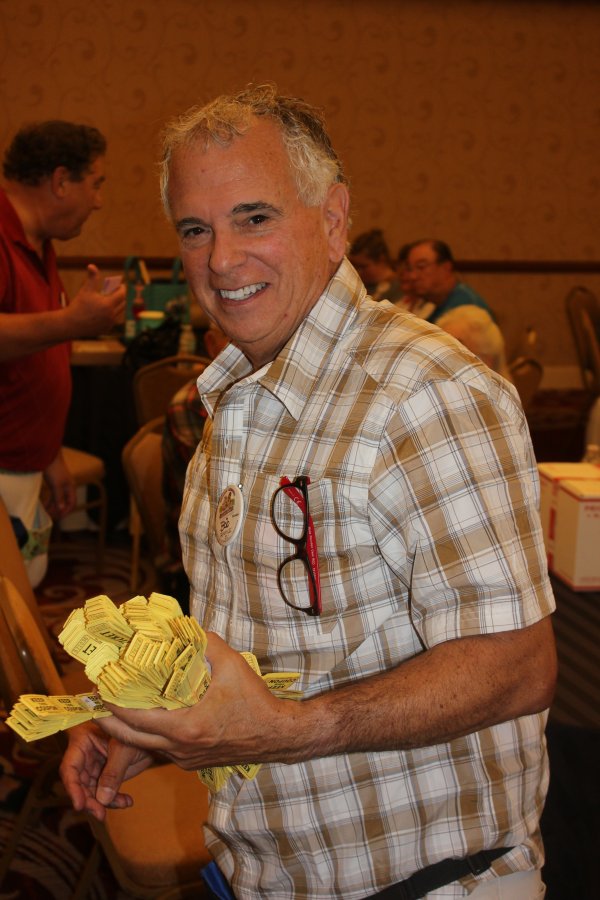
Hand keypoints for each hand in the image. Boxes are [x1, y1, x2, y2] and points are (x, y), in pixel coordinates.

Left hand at [43, 449, 76, 517]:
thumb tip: (61, 509)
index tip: (59, 518)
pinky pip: (53, 494)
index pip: (72, 503)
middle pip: (65, 502)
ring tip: (46, 512)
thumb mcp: (56, 485)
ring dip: (53, 506)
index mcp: (70, 487)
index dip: (67, 511)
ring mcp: (60, 483)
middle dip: (59, 510)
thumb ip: (59, 497)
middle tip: (51, 517)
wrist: (47, 454)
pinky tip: (44, 503)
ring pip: (58, 498)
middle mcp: (67, 486)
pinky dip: (49, 500)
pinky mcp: (53, 481)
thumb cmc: (53, 469)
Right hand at [59, 722, 153, 821]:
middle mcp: (85, 756)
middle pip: (80, 784)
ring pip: (92, 791)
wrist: (149, 729)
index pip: (70, 768)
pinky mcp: (107, 774)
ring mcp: (96, 766)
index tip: (80, 805)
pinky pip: (105, 791)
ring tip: (123, 804)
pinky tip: (127, 801)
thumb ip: (113, 772)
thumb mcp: (124, 748)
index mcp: (82, 742)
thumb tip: (102, 800)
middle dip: (90, 800)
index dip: (73, 788)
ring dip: (105, 802)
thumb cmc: (134, 728)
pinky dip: (115, 799)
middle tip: (100, 814)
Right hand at [65, 264, 125, 336]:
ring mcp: (109, 323)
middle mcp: (111, 315)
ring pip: (119, 312)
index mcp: (108, 304)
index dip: (122, 288)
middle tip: (117, 291)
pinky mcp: (106, 329)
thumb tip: (92, 266)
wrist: (70, 324)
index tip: (121, 284)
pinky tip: (108, 310)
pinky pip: (113, 320)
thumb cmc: (78, 305)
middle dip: (121, 296)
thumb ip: (92, 278)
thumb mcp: (86, 290)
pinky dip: (112, 314)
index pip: (122, 294)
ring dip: (118, 305)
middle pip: (123, 303)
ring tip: (113, 299)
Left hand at [95, 632, 306, 768]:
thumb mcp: (232, 665)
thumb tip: (185, 627)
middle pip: (129, 739)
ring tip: (116, 705)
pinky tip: (148, 717)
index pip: (135, 719)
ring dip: (127, 728)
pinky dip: (148, 734)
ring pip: (145, 746)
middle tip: (97, 698)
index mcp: (185, 728)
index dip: (112, 703)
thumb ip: (206, 643)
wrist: (279, 735)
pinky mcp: (193, 761)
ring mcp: (185, 758)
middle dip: (108, 720)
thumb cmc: (256, 701)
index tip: (99, 687)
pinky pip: (161, 749)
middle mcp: (180, 749)